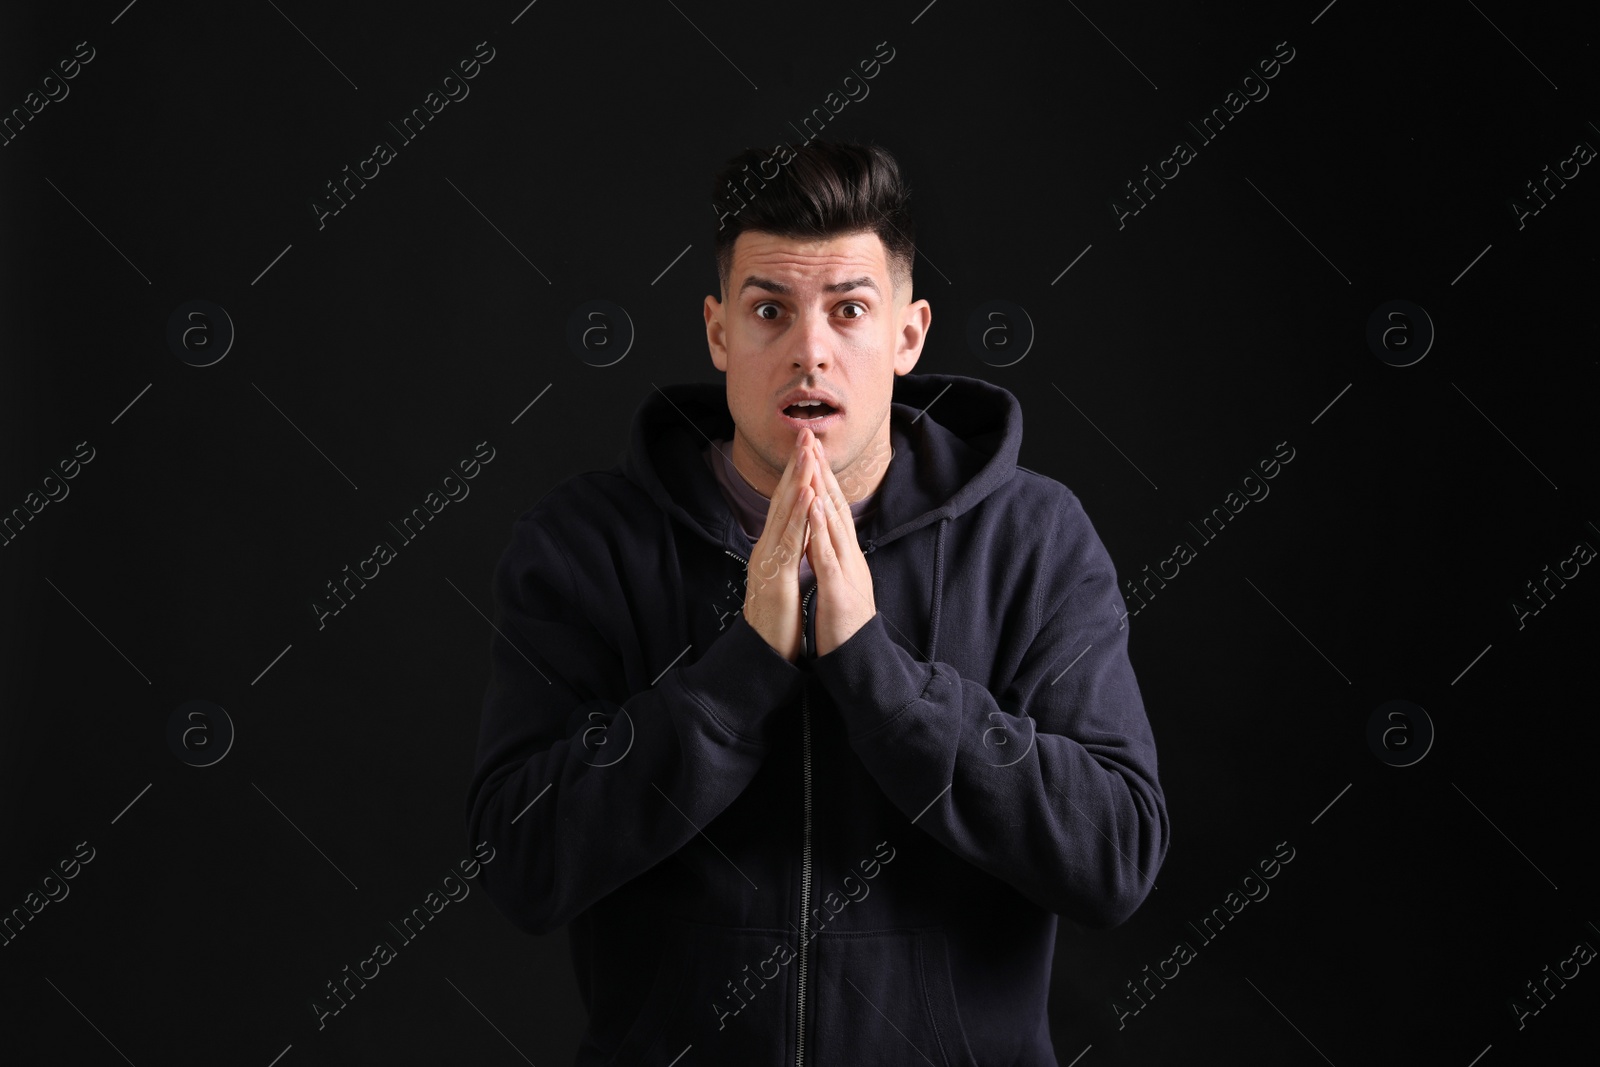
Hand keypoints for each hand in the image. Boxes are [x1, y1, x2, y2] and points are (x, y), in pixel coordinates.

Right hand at [742, 430, 816, 662]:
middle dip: (796, 466)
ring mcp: (769, 560)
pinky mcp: (776, 576)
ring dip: (797, 482)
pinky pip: (789, 541)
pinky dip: (798, 516)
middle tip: (806, 434)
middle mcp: (767, 548)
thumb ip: (786, 553)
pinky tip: (806, 496)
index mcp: (772, 548)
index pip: (785, 505)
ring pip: (785, 514)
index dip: (796, 475)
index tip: (808, 448)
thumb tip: (794, 533)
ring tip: (808, 454)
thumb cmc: (775, 620)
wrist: (761, 653)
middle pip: (782, 500)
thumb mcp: (781, 578)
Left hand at [805, 436, 876, 656]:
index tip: (811, 454)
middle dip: (822, 473)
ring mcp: (846, 570)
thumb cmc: (845, 625)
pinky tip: (813, 506)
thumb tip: (825, 541)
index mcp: (845, 556)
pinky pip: (827, 554)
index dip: (822, 481)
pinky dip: (820, 528)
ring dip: (822, 490)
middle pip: (836, 508)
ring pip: (834, 523)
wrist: (859, 658)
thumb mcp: (838, 585)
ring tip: (812, 460)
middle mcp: (849, 556)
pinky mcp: (838, 588)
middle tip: (812, 440)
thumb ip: (832, 560)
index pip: (833, 511)